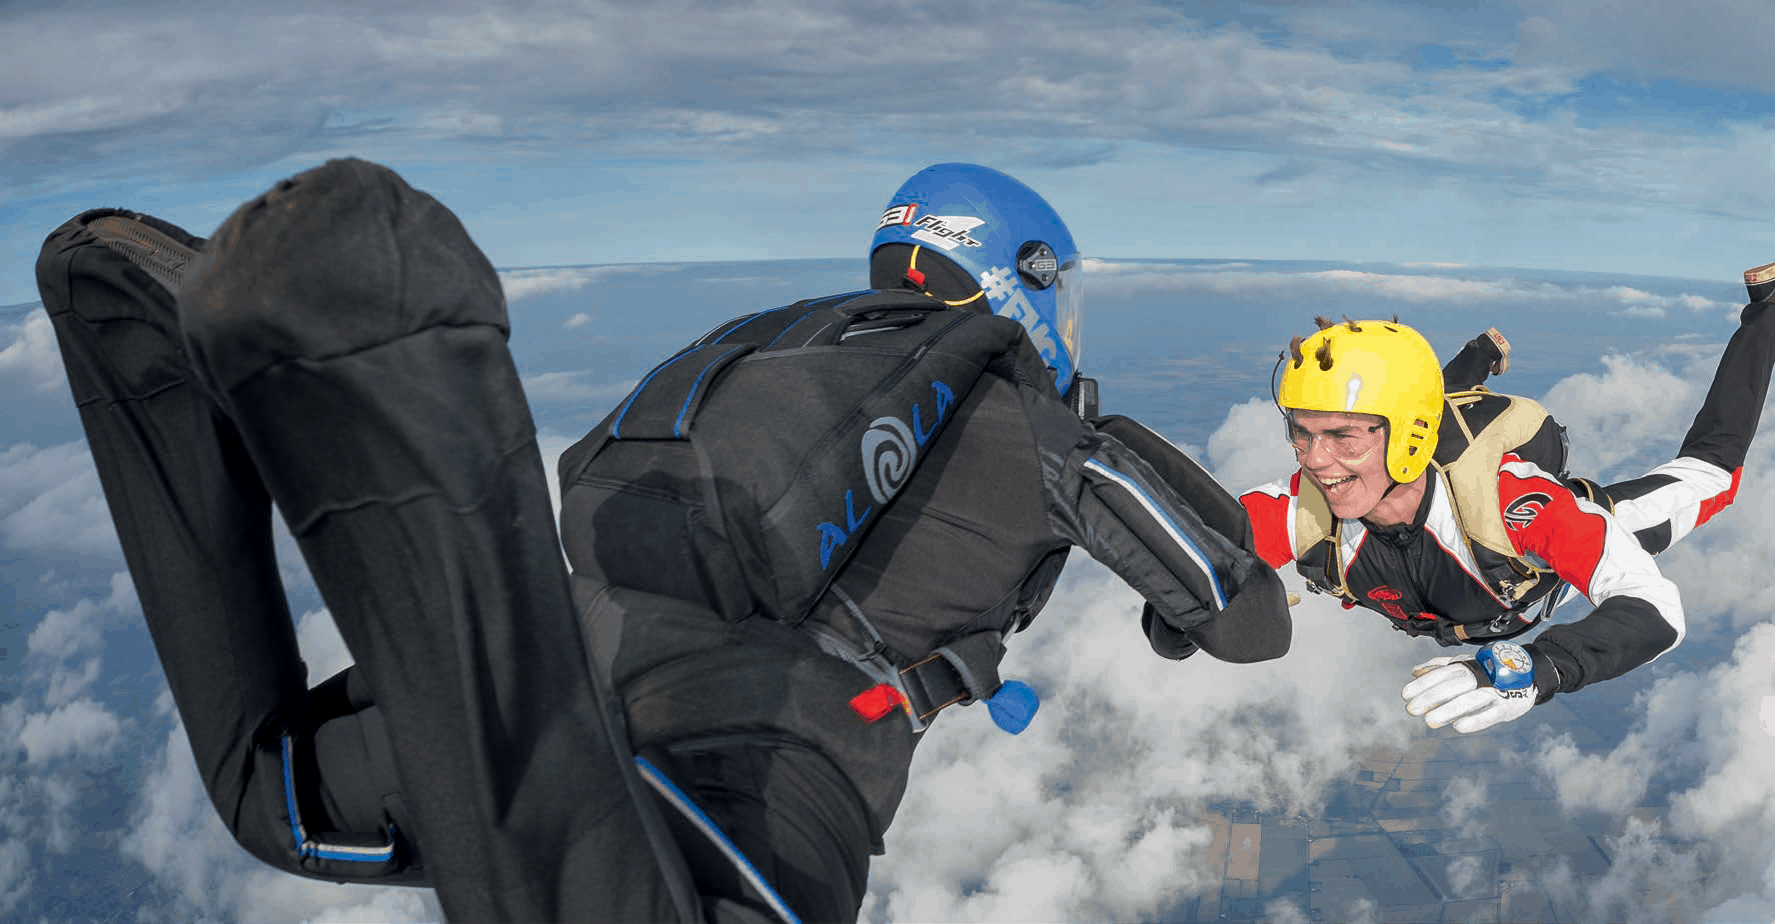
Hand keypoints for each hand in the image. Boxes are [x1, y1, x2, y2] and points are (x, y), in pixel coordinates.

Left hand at [1401, 642, 1536, 733]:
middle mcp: (1481, 676)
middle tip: (1411, 709)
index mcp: (1468, 665)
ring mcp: (1496, 691)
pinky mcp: (1508, 706)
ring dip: (1449, 710)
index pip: (1443, 673)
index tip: (1405, 694)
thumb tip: (1415, 672)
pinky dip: (1476, 720)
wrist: (1531, 672)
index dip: (1424, 683)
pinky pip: (1491, 714)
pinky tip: (1458, 726)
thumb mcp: (1466, 664)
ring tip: (1429, 720)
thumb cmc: (1491, 670)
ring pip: (1471, 699)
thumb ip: (1440, 667)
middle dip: (1431, 697)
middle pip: (1454, 685)